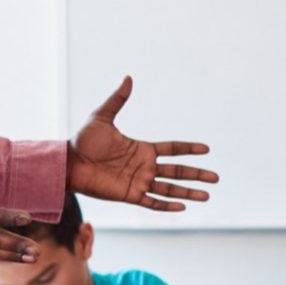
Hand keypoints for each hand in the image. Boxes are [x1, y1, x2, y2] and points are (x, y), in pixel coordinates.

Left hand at [67, 77, 218, 211]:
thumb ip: (117, 100)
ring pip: (170, 188)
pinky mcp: (129, 195)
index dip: (189, 149)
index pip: (172, 149)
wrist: (69, 163)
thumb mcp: (102, 117)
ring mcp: (138, 182)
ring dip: (189, 192)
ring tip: (207, 195)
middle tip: (217, 178)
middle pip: (178, 171)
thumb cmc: (83, 141)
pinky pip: (152, 202)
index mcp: (142, 148)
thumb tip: (128, 77)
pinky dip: (167, 206)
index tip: (207, 149)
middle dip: (197, 174)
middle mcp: (144, 166)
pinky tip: (183, 207)